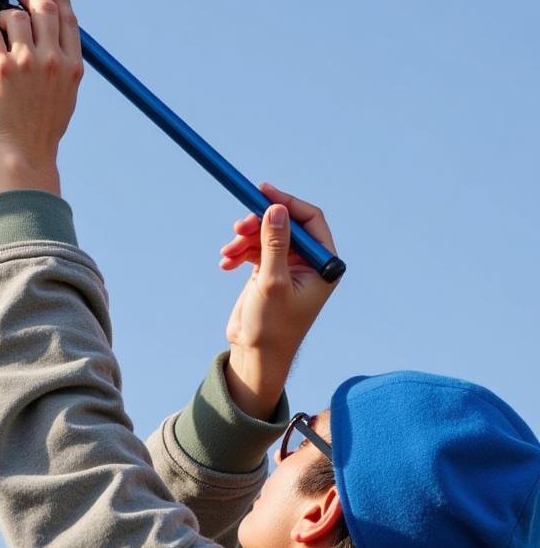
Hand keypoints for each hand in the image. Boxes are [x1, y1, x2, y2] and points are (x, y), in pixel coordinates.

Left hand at [0, 0, 83, 195]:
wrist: (23, 154)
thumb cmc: (41, 134)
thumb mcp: (66, 97)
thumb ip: (64, 69)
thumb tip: (56, 50)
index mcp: (71, 66)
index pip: (68, 20)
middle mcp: (51, 60)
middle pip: (44, 9)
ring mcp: (26, 62)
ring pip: (16, 16)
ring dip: (6, 12)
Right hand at [218, 184, 340, 419]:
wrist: (254, 356)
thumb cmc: (271, 327)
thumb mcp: (272, 282)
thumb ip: (275, 244)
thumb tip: (277, 208)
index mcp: (322, 266)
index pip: (310, 221)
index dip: (286, 203)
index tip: (261, 192)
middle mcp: (308, 264)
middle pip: (284, 224)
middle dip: (258, 223)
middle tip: (238, 227)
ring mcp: (287, 267)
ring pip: (265, 235)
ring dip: (244, 239)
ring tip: (227, 253)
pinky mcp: (268, 272)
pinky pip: (253, 249)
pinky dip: (238, 252)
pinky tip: (226, 263)